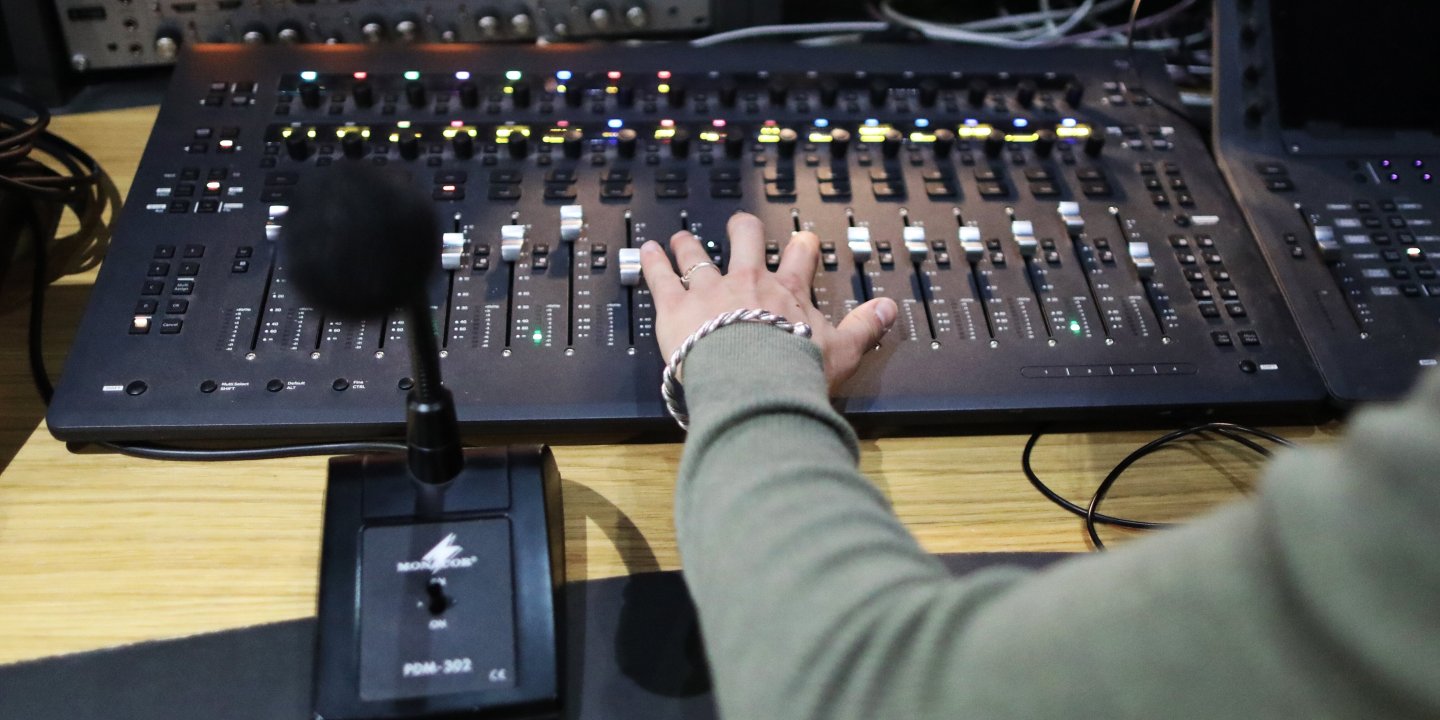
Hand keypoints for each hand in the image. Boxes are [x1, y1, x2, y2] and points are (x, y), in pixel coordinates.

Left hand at [639, 212, 896, 391]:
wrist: (755, 381)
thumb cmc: (795, 369)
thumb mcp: (842, 350)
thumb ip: (864, 327)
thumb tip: (888, 310)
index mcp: (787, 292)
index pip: (800, 260)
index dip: (802, 247)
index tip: (803, 240)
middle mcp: (748, 281)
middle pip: (746, 240)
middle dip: (743, 229)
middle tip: (740, 225)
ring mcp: (710, 290)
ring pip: (698, 255)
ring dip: (688, 245)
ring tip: (681, 237)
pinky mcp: (676, 306)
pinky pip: (661, 276)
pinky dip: (653, 262)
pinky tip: (647, 251)